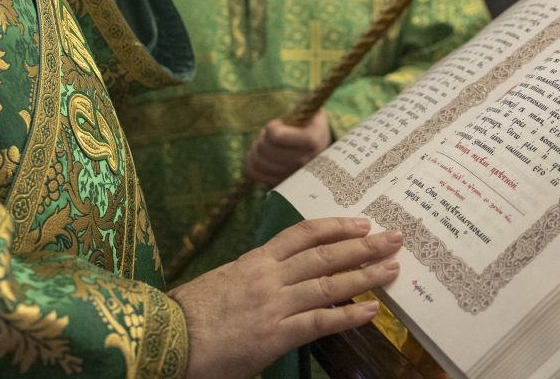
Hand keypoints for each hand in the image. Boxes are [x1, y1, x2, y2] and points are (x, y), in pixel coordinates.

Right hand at [170, 217, 401, 378]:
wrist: (165, 337)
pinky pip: (321, 322)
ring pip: (329, 283)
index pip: (302, 235)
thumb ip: (248, 279)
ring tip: (393, 268)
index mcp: (254, 261)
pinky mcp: (276, 335)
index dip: (335, 226)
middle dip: (362, 245)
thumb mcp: (219, 284)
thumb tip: (264, 281)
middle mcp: (268, 277)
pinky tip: (373, 311)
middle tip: (394, 237)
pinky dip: (349, 315)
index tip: (360, 221)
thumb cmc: (186, 315)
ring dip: (365, 275)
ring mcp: (274, 304)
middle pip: (324, 254)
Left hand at [245, 110, 331, 185]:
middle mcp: (303, 162)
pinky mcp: (280, 183)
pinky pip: (254, 172)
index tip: (277, 124)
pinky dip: (251, 160)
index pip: (276, 136)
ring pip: (257, 161)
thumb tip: (294, 106)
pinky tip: (260, 154)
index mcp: (311, 140)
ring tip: (266, 142)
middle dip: (263, 136)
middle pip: (264, 148)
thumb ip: (304, 106)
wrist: (320, 150)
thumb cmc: (312, 126)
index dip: (272, 127)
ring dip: (256, 148)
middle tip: (271, 133)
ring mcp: (292, 176)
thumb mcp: (313, 111)